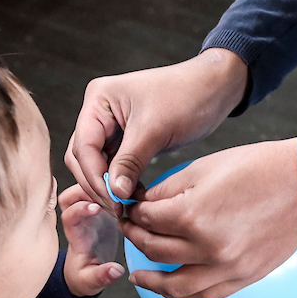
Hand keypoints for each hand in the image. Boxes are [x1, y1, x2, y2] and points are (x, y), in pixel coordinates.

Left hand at [59, 184, 124, 296]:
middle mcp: (79, 219)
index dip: (79, 209)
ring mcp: (89, 211)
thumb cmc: (84, 275)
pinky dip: (110, 185)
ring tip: (121, 189)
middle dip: (91, 188)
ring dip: (102, 184)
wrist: (84, 270)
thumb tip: (116, 271)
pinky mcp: (102, 207)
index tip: (96, 208)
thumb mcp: (91, 281)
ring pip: (86, 186)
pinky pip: (100, 188)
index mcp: (75, 235)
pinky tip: (125, 189)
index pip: (68, 215)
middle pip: (73, 193)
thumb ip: (102, 276)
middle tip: (113, 191)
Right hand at [65, 49, 248, 213]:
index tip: (113, 200)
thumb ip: (130, 162)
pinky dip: (120, 182)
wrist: (213, 89)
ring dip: (109, 186)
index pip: (84, 146)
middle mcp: (99, 111)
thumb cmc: (186, 96)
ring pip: (96, 164)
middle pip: (83, 157)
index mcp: (99, 99)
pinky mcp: (126, 140)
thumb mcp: (155, 130)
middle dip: (98, 184)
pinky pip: (114, 166)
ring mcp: (111, 126)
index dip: (95, 176)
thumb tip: (114, 193)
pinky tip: (134, 195)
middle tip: (118, 208)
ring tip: (126, 205)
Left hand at [121, 138, 296, 297]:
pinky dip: (182, 297)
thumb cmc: (256, 168)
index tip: (130, 209)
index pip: (146, 220)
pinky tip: (171, 289)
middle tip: (131, 230)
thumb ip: (167, 191)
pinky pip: (204, 297)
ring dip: (151, 282)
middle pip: (154, 250)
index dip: (132, 213)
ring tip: (138, 277)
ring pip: (174, 287)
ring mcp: (227, 268)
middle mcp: (207, 248)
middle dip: (136, 238)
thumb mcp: (204, 168)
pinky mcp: (243, 278)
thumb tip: (141, 205)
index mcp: (193, 215)